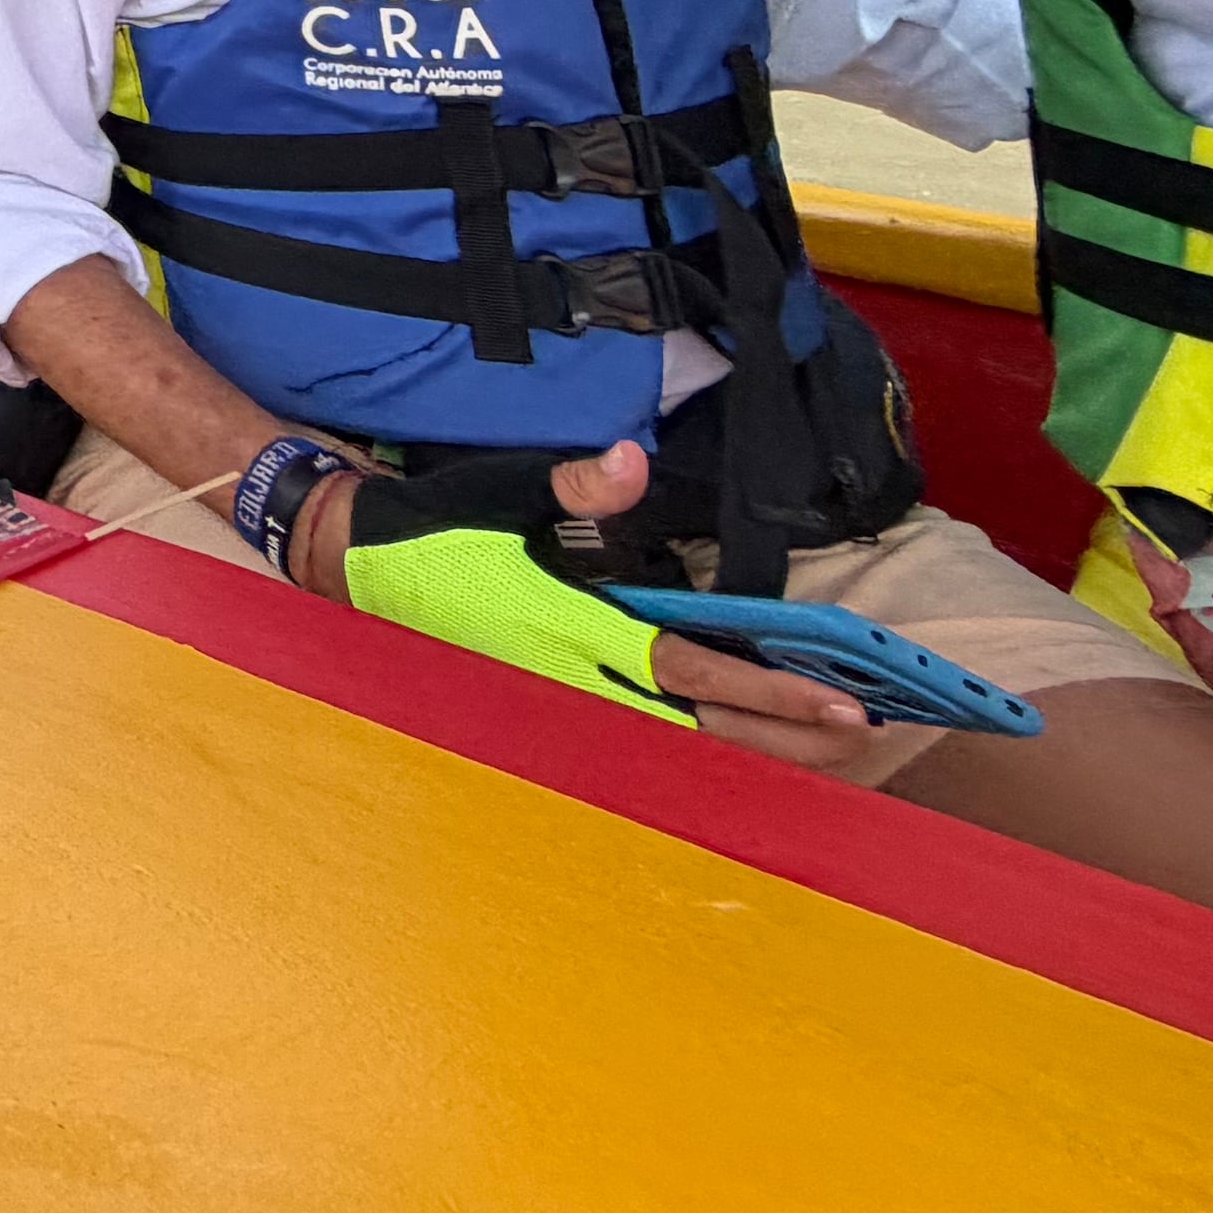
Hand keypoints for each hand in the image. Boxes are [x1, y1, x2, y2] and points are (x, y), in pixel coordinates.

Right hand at [307, 443, 879, 763]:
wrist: (351, 567)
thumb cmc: (436, 527)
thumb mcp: (503, 493)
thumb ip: (577, 487)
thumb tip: (632, 461)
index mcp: (569, 628)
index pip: (692, 673)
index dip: (769, 693)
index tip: (840, 703)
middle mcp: (572, 683)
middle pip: (701, 734)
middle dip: (784, 738)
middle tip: (861, 733)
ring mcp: (559, 707)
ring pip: (677, 750)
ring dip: (751, 751)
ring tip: (819, 748)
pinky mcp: (546, 712)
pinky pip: (642, 745)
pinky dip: (700, 751)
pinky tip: (737, 746)